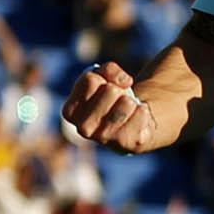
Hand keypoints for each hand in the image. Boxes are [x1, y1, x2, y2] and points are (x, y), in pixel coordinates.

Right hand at [62, 61, 184, 151]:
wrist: (128, 123)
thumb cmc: (110, 98)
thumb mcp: (103, 77)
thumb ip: (108, 69)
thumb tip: (125, 82)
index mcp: (70, 111)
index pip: (90, 80)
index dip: (104, 77)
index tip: (105, 86)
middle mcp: (83, 128)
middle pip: (110, 90)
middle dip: (118, 90)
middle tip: (117, 101)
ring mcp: (103, 138)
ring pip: (126, 102)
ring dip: (130, 101)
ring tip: (127, 110)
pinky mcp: (124, 144)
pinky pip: (140, 113)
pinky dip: (142, 110)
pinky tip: (136, 118)